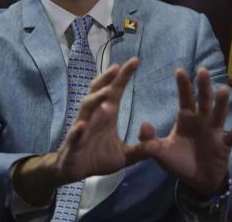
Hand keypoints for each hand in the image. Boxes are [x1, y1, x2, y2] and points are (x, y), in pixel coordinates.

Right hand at [13, 57, 141, 203]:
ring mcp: (82, 128)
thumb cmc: (98, 157)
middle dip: (107, 79)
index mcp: (106, 115)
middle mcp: (94, 116)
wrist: (75, 170)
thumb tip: (158, 146)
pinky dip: (77, 130)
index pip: (115, 91)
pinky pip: (74, 135)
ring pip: (86, 108)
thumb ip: (140, 150)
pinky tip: (82, 125)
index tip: (135, 60)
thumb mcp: (124, 155)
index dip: (124, 76)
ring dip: (96, 99)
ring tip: (107, 91)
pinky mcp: (73, 143)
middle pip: (99, 92)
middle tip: (118, 67)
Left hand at [126, 67, 231, 196]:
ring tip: (224, 89)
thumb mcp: (159, 151)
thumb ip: (148, 140)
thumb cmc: (177, 160)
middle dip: (202, 87)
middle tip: (203, 70)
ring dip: (222, 103)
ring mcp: (214, 131)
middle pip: (202, 101)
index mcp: (185, 119)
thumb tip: (143, 126)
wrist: (194, 180)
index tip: (179, 70)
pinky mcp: (224, 144)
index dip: (182, 86)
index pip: (184, 99)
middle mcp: (200, 120)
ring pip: (219, 113)